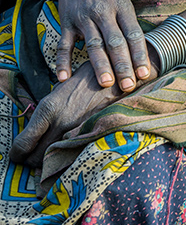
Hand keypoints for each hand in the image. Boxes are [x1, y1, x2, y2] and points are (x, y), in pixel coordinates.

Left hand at [9, 62, 124, 168]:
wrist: (119, 74)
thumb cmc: (88, 78)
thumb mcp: (60, 89)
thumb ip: (47, 111)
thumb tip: (36, 128)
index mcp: (48, 109)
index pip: (22, 144)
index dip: (16, 154)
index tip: (17, 154)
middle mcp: (61, 123)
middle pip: (36, 158)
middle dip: (31, 161)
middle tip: (33, 156)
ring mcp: (78, 130)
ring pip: (55, 160)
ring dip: (50, 161)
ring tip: (50, 155)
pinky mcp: (93, 134)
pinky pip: (73, 155)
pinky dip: (68, 157)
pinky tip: (68, 151)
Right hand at [46, 0, 149, 91]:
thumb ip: (131, 24)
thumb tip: (147, 51)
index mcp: (122, 8)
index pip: (134, 34)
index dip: (139, 55)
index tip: (144, 74)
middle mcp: (104, 13)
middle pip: (115, 42)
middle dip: (122, 65)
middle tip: (128, 85)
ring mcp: (84, 18)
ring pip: (93, 44)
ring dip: (99, 65)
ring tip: (106, 84)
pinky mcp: (66, 22)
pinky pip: (64, 45)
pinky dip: (62, 62)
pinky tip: (64, 78)